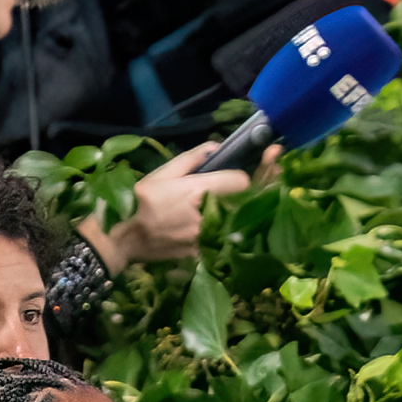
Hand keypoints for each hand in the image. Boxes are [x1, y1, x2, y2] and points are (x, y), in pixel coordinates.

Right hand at [78, 142, 270, 267]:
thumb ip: (192, 158)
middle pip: (251, 201)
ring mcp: (208, 238)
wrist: (123, 238)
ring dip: (260, 204)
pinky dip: (242, 225)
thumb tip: (216, 148)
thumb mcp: (163, 172)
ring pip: (244, 221)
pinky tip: (253, 214)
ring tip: (273, 185)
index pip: (241, 182)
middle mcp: (208, 216)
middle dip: (268, 181)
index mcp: (198, 191)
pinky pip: (229, 238)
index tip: (263, 158)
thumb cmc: (140, 201)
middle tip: (278, 162)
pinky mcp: (204, 253)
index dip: (253, 171)